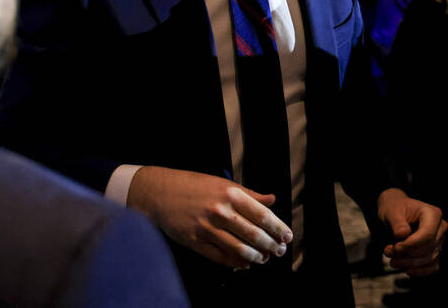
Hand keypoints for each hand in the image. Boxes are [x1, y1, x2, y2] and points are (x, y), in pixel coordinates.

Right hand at [127, 166, 291, 268]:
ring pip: (238, 249)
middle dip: (270, 245)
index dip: (278, 228)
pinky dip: (235, 262)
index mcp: (230, 194)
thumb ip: (249, 194)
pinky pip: (219, 257)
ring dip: (255, 256)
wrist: (160, 192)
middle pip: (253, 234)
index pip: (262, 215)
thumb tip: (272, 200)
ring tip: (264, 258)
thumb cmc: (194, 185)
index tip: (287, 236)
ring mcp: (206, 228)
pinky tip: (244, 264)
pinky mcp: (194, 241)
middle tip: (279, 251)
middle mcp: (220, 211)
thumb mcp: (223, 183)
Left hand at [377, 188, 447, 276]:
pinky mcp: (435, 252)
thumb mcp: (391, 212)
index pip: (427, 234)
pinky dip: (419, 271)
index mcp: (433, 214)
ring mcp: (440, 241)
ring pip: (429, 259)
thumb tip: (403, 234)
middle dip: (407, 255)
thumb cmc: (394, 209)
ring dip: (409, 263)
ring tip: (392, 260)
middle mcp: (440, 228)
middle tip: (388, 252)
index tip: (395, 248)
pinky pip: (432, 267)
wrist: (395, 213)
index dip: (411, 244)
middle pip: (428, 248)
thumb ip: (397, 223)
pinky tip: (405, 269)